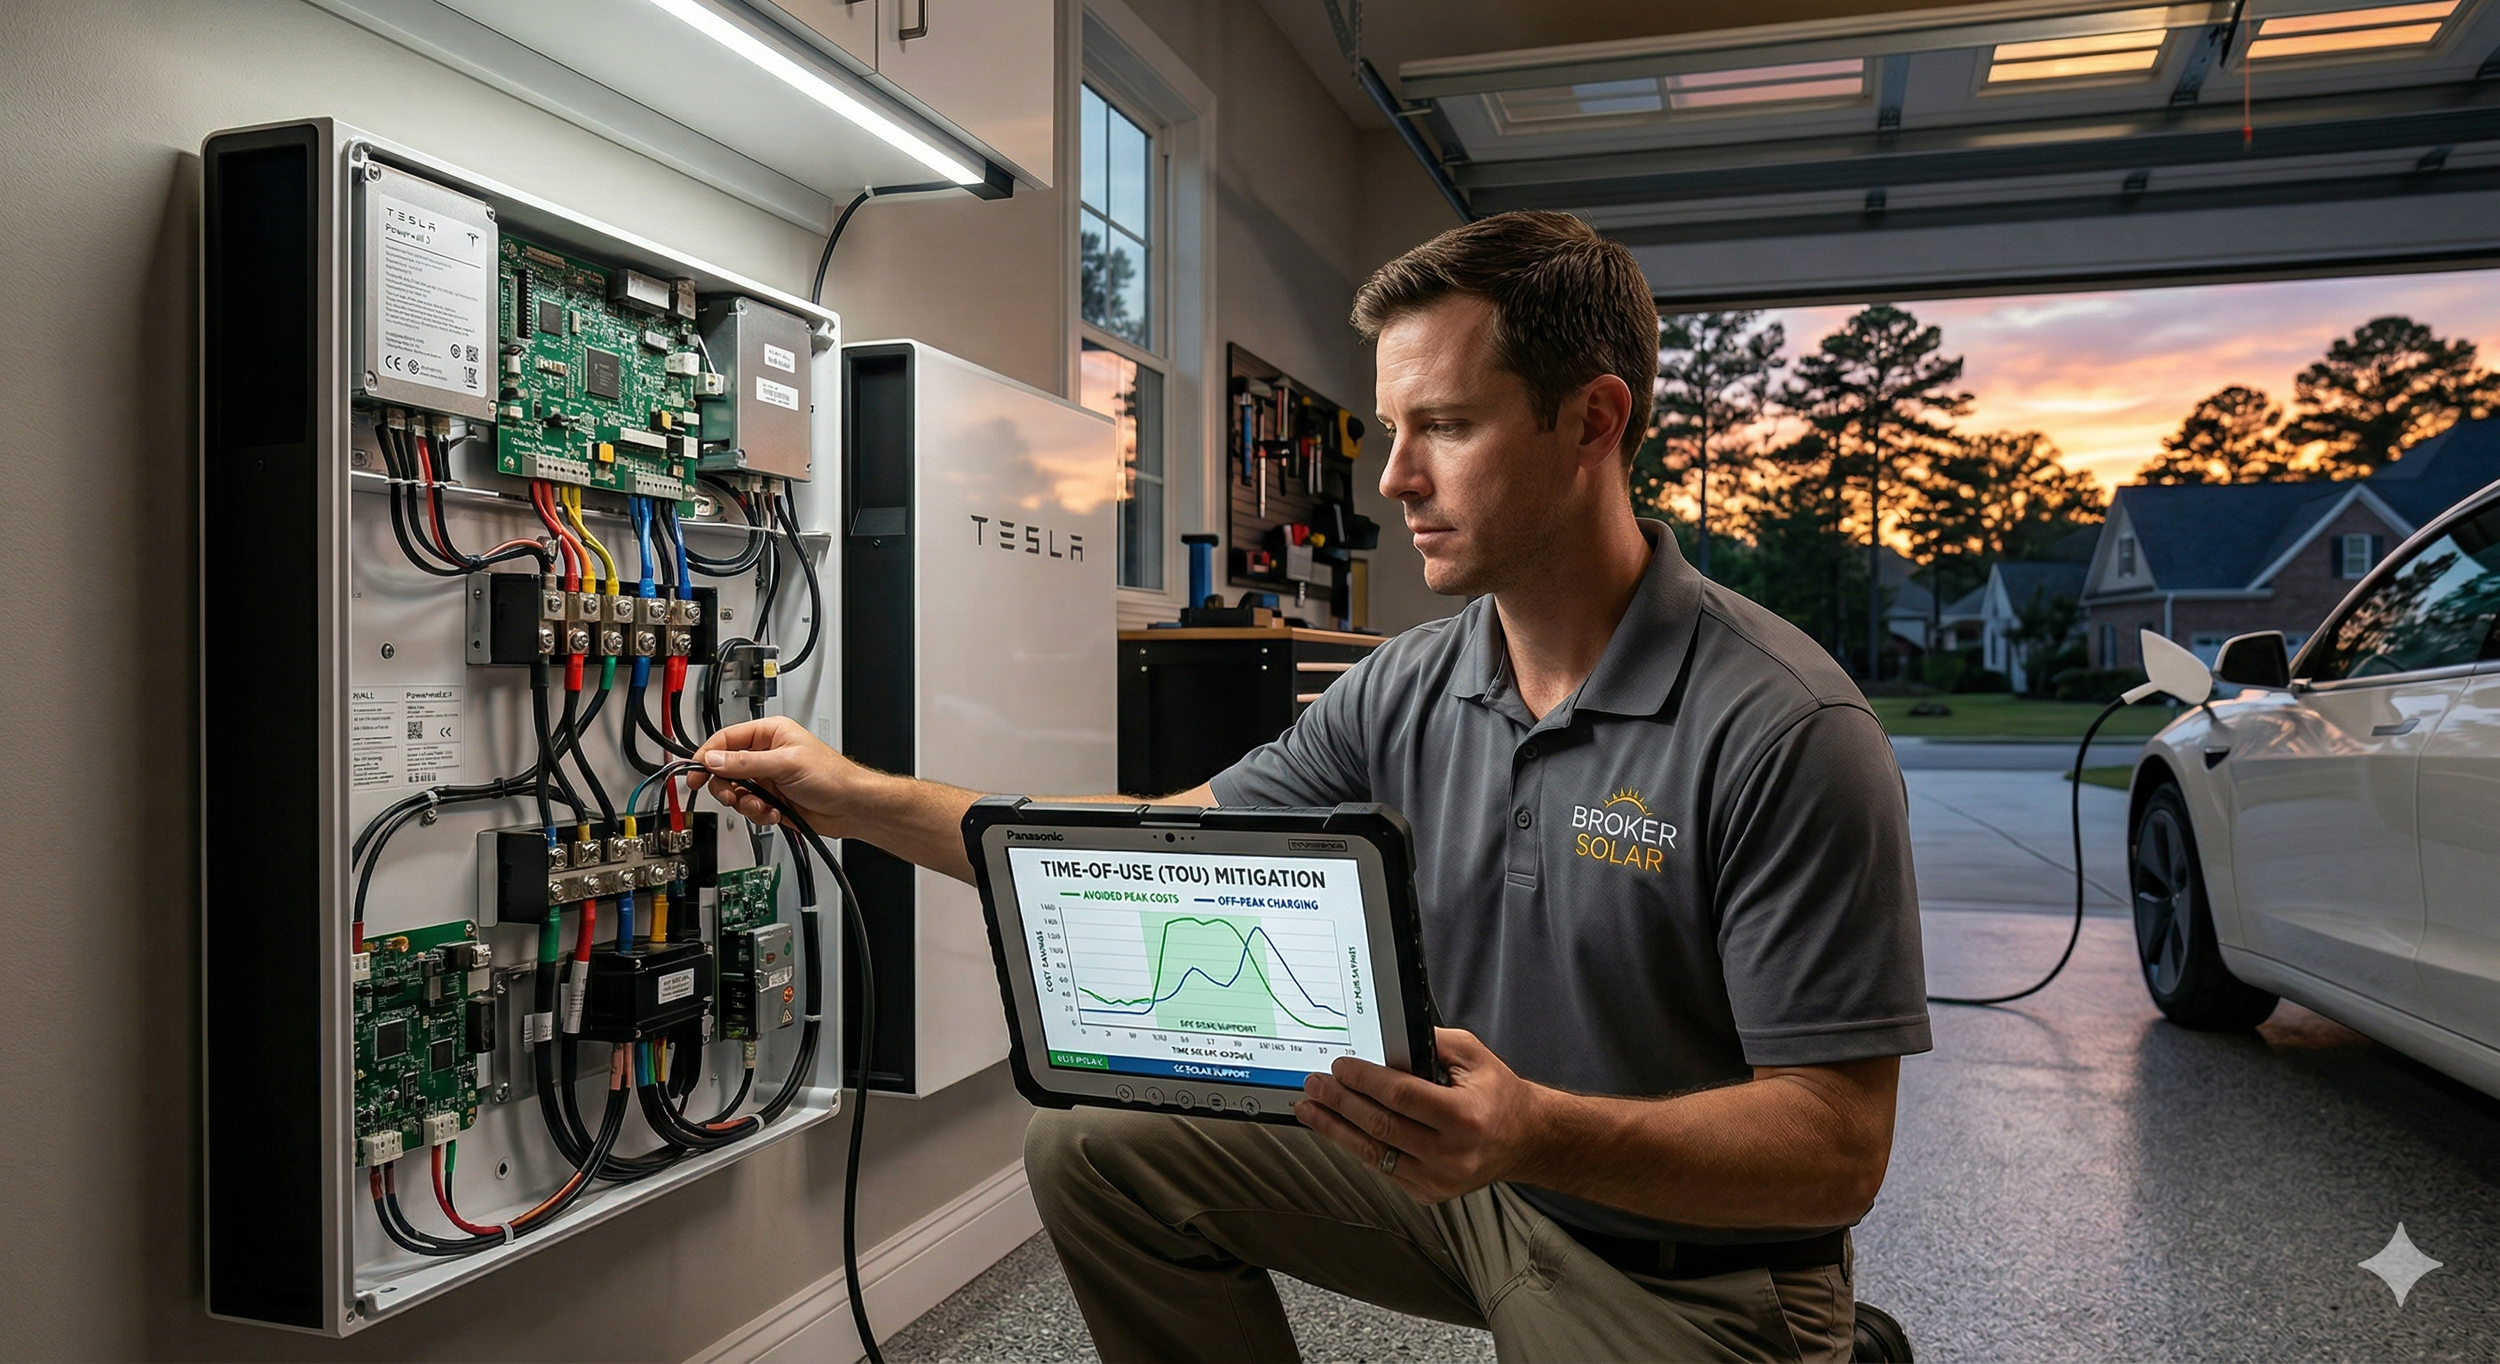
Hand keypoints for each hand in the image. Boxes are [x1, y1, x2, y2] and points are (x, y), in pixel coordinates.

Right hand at [689, 716, 878, 836]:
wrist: (852, 807)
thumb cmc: (832, 777)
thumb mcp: (784, 765)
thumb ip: (745, 763)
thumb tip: (713, 760)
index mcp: (770, 733)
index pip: (726, 740)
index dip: (707, 756)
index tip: (695, 773)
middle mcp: (766, 754)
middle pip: (725, 768)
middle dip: (726, 785)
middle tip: (729, 795)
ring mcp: (768, 778)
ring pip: (736, 791)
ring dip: (744, 803)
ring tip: (761, 806)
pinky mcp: (771, 799)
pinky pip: (749, 807)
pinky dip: (758, 814)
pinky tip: (774, 813)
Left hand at [1294, 1028, 1550, 1203]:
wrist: (1525, 1140)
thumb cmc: (1498, 1094)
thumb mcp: (1473, 1055)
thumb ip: (1431, 1043)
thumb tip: (1383, 1040)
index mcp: (1465, 1116)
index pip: (1401, 1095)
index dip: (1365, 1080)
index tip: (1340, 1066)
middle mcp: (1452, 1153)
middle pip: (1380, 1125)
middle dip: (1340, 1102)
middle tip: (1315, 1084)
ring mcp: (1439, 1179)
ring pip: (1373, 1152)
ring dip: (1335, 1128)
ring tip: (1311, 1109)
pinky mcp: (1428, 1193)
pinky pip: (1382, 1167)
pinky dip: (1357, 1145)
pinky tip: (1338, 1128)